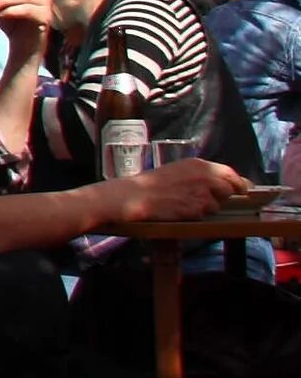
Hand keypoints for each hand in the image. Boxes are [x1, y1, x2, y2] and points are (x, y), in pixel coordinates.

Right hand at [102, 157, 247, 227]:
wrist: (136, 195)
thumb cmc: (152, 183)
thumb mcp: (178, 170)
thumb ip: (200, 174)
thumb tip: (224, 183)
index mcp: (198, 164)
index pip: (230, 172)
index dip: (238, 182)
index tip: (241, 190)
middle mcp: (205, 176)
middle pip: (229, 188)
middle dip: (224, 196)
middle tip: (211, 199)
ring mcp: (203, 193)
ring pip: (217, 204)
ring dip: (207, 206)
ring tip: (187, 204)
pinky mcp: (198, 208)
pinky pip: (206, 214)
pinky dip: (198, 214)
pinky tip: (182, 210)